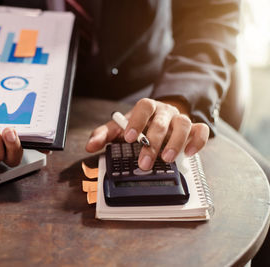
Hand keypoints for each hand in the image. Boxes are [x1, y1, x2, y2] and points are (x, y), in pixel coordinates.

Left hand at [85, 98, 209, 169]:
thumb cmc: (138, 126)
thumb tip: (90, 146)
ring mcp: (180, 119)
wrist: (159, 120)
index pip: (144, 107)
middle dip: (153, 143)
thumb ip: (104, 134)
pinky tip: (188, 153)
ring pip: (184, 124)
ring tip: (167, 159)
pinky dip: (197, 141)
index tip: (130, 137)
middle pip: (162, 121)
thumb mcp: (119, 128)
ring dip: (176, 142)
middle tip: (144, 162)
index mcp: (147, 107)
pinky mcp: (193, 130)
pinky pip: (201, 131)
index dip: (137, 121)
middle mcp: (165, 111)